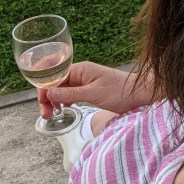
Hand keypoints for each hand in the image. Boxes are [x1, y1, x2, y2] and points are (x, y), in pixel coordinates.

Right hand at [39, 61, 156, 120]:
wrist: (141, 94)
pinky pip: (70, 93)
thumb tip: (48, 93)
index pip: (54, 76)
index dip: (44, 89)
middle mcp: (81, 73)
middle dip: (47, 97)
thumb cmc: (121, 92)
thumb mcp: (94, 94)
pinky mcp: (89, 90)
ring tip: (51, 114)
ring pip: (62, 89)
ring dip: (54, 100)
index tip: (43, 105)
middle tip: (46, 114)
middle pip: (55, 83)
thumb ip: (71, 94)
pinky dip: (64, 101)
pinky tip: (63, 109)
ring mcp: (84, 81)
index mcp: (81, 69)